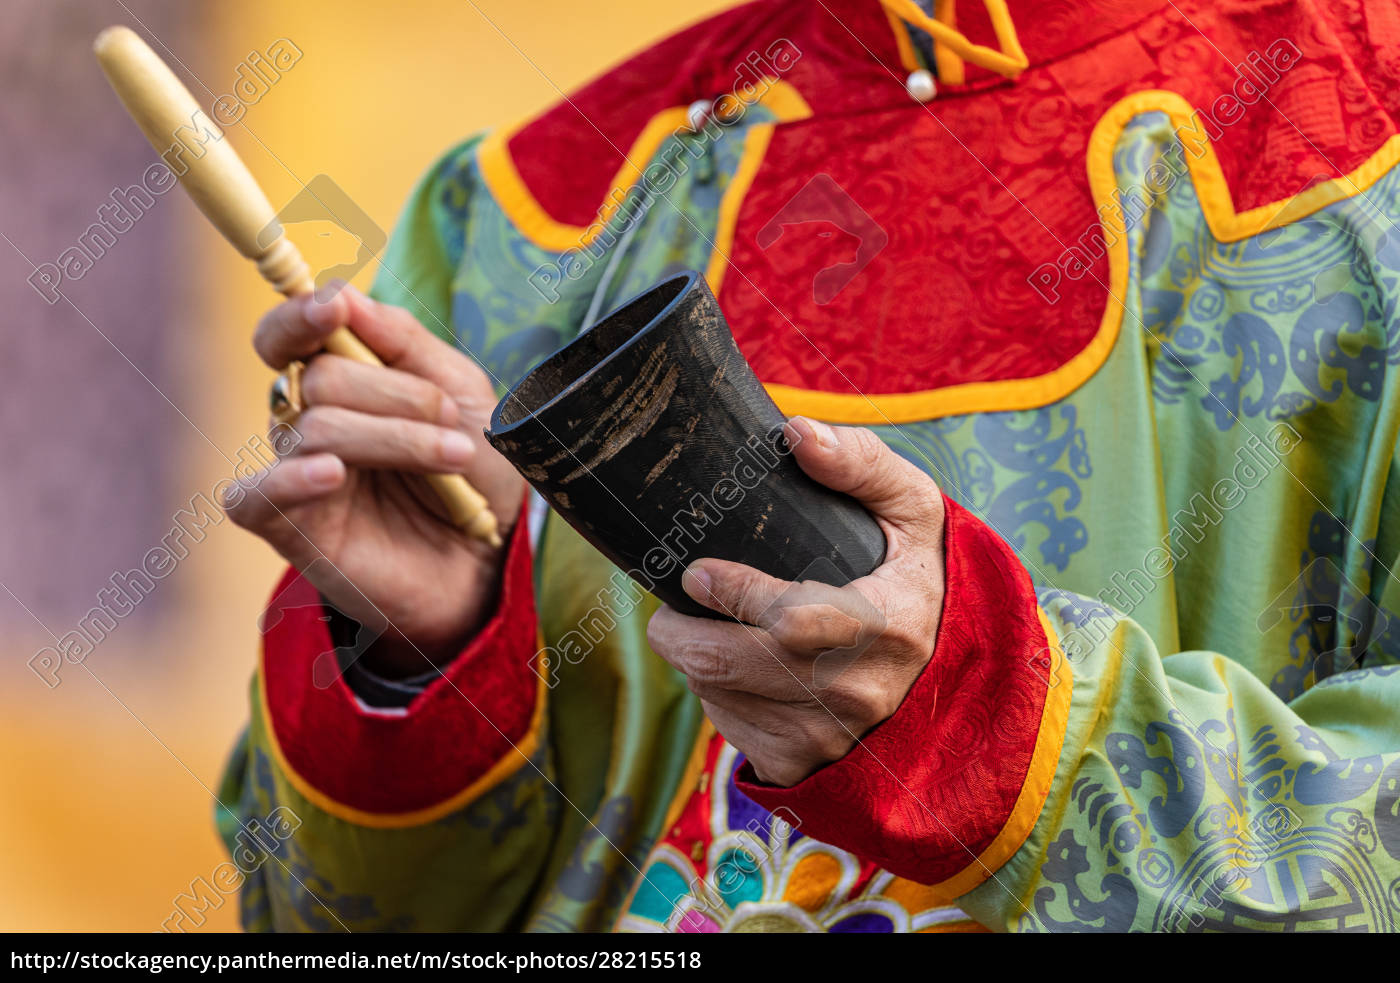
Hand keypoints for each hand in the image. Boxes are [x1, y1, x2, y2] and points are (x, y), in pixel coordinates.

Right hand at [227, 283, 524, 673]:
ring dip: (398, 439)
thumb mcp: (462, 393)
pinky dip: (290, 480)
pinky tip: (332, 475)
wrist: (490, 561)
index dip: (300, 314)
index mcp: (342, 380)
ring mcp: (296, 474)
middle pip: (320, 377)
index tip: (332, 307)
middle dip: (399, 395)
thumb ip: (404, 342)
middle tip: (451, 425)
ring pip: (317, 428)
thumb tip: (342, 295)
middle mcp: (307, 421)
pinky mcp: (290, 529)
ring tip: (453, 461)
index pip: (291, 333)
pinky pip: (254, 496)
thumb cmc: (474, 474)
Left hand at [646, 418, 945, 786]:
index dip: (734, 595)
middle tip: (674, 600)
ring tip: (717, 626)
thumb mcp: (912, 510)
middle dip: (681, 631)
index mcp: (890, 626)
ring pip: (720, 697)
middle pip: (732, 666)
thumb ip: (861, 464)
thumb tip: (798, 433)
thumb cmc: (920, 577)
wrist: (954, 670)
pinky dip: (719, 696)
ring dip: (700, 660)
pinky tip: (743, 669)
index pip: (792, 623)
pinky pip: (730, 731)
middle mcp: (859, 693)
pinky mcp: (804, 765)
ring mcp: (830, 737)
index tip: (697, 570)